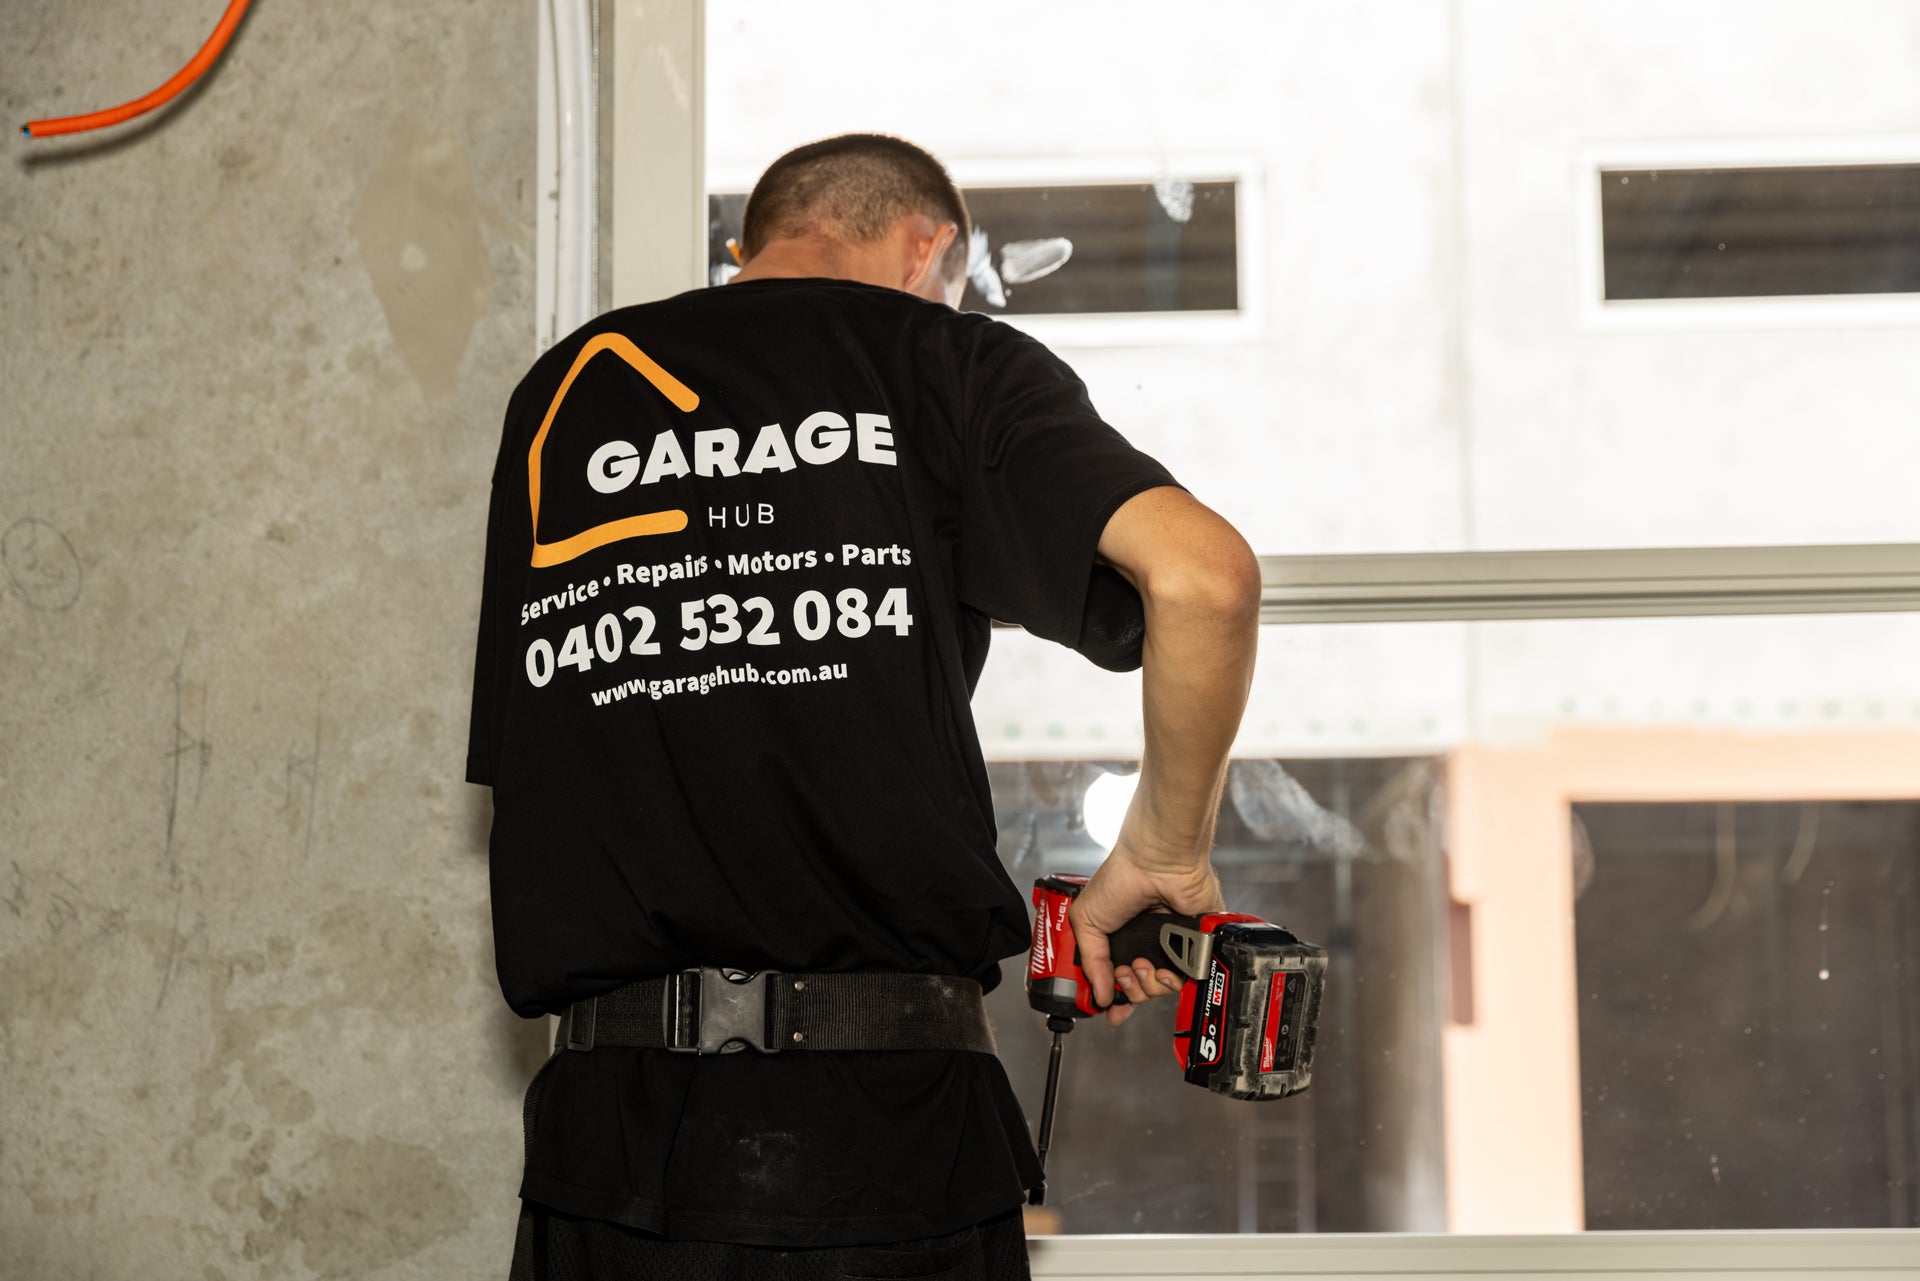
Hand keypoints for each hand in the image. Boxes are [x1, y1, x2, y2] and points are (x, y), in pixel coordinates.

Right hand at [1067, 847, 1223, 1027]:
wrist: (1157, 864)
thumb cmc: (1120, 880)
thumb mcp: (1086, 920)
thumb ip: (1090, 962)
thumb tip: (1099, 996)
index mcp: (1120, 939)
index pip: (1115, 979)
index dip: (1112, 999)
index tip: (1108, 1010)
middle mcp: (1145, 945)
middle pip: (1138, 991)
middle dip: (1129, 992)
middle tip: (1124, 973)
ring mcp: (1170, 947)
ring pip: (1160, 989)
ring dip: (1148, 986)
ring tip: (1142, 965)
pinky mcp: (1194, 947)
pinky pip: (1186, 979)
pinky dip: (1173, 982)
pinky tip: (1164, 970)